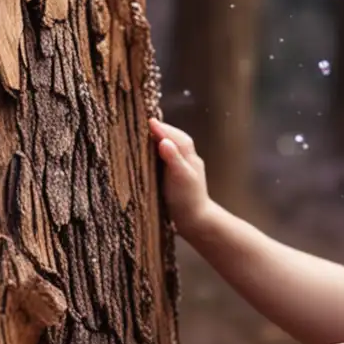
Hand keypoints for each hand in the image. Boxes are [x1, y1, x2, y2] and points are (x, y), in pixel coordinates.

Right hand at [149, 118, 213, 238]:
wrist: (196, 222)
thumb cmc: (187, 200)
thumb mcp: (180, 178)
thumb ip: (173, 159)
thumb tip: (165, 141)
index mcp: (190, 158)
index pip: (177, 137)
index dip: (163, 129)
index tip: (149, 121)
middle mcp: (189, 160)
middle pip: (177, 139)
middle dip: (164, 131)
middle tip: (147, 124)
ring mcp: (185, 169)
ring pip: (174, 148)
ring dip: (163, 140)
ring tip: (148, 135)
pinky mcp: (179, 178)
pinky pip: (170, 159)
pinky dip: (162, 153)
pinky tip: (153, 155)